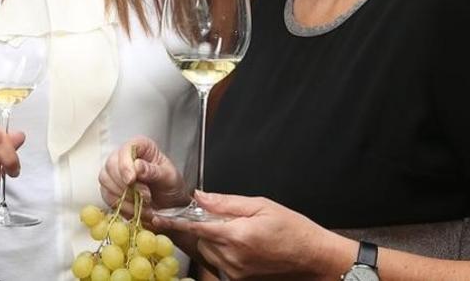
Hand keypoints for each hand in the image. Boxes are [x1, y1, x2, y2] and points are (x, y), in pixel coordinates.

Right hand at [99, 136, 188, 217]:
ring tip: (144, 204)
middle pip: (111, 165)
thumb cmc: (171, 184)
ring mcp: (115, 171)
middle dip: (126, 185)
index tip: (131, 180)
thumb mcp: (169, 177)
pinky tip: (135, 209)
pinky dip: (121, 205)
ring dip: (124, 197)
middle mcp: (124, 156)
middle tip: (145, 196)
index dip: (125, 165)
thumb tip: (137, 166)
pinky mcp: (111, 187)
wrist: (170, 202)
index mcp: (141, 146)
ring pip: (106, 180)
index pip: (125, 149)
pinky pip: (107, 195)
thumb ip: (154, 171)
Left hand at [157, 191, 344, 279]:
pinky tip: (242, 245)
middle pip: (200, 239)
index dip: (175, 221)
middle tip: (224, 218)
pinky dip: (222, 252)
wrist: (313, 256)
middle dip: (205, 227)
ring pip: (208, 251)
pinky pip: (219, 263)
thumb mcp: (260, 205)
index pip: (195, 226)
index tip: (157, 218)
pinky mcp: (239, 278)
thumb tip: (199, 196)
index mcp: (236, 234)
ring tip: (237, 232)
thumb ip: (226, 202)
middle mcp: (232, 256)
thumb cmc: (292, 228)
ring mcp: (235, 271)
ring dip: (213, 240)